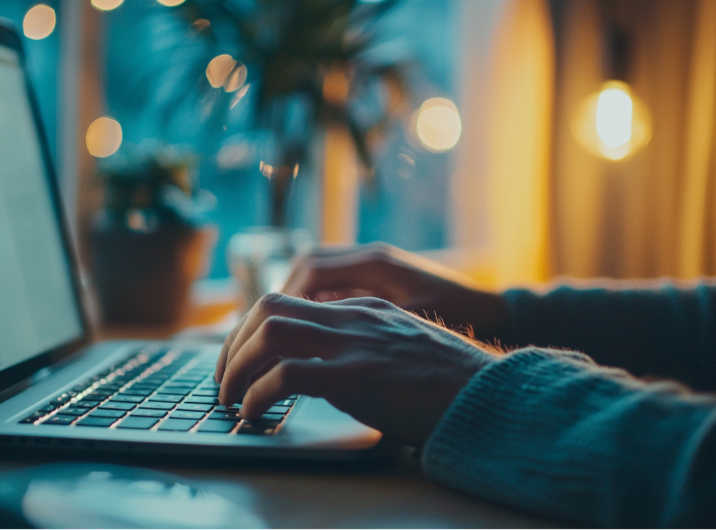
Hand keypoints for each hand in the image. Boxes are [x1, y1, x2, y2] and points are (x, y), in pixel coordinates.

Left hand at [215, 293, 498, 445]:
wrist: (491, 394)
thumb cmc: (451, 383)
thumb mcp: (403, 348)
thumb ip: (366, 345)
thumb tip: (328, 369)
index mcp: (364, 306)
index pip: (291, 300)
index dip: (255, 330)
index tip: (242, 358)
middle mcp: (353, 315)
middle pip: (268, 307)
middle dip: (234, 344)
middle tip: (224, 379)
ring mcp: (353, 342)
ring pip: (268, 333)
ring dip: (237, 366)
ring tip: (230, 397)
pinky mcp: (355, 375)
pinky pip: (285, 375)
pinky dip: (258, 394)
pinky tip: (254, 413)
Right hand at [283, 243, 509, 342]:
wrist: (493, 312)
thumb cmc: (459, 318)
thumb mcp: (411, 323)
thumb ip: (366, 322)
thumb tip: (319, 332)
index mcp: (376, 263)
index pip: (312, 270)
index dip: (288, 298)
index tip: (273, 327)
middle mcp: (371, 258)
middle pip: (307, 266)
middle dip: (284, 296)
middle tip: (268, 329)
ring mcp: (374, 267)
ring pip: (318, 274)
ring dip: (298, 299)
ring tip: (283, 331)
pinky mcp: (377, 280)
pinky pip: (334, 285)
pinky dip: (317, 304)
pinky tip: (311, 331)